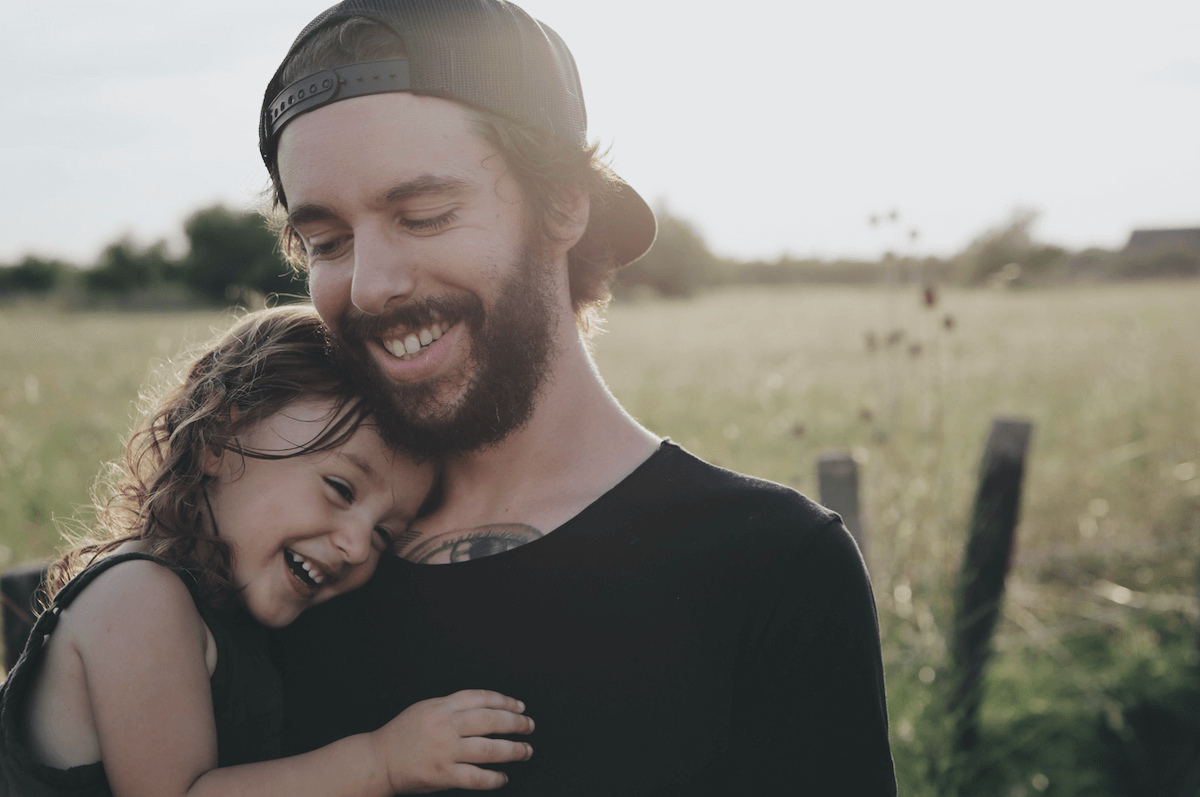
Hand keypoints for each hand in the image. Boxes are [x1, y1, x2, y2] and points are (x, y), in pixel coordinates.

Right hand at [370, 689, 533, 792]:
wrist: (378, 761)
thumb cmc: (401, 735)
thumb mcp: (426, 708)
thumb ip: (452, 706)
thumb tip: (485, 706)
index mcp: (442, 706)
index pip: (482, 698)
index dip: (505, 701)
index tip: (519, 706)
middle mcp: (446, 726)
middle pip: (491, 720)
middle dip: (516, 723)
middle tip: (529, 726)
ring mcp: (445, 751)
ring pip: (489, 749)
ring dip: (513, 750)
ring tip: (525, 751)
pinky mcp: (443, 774)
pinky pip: (476, 777)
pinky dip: (494, 778)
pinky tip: (502, 777)